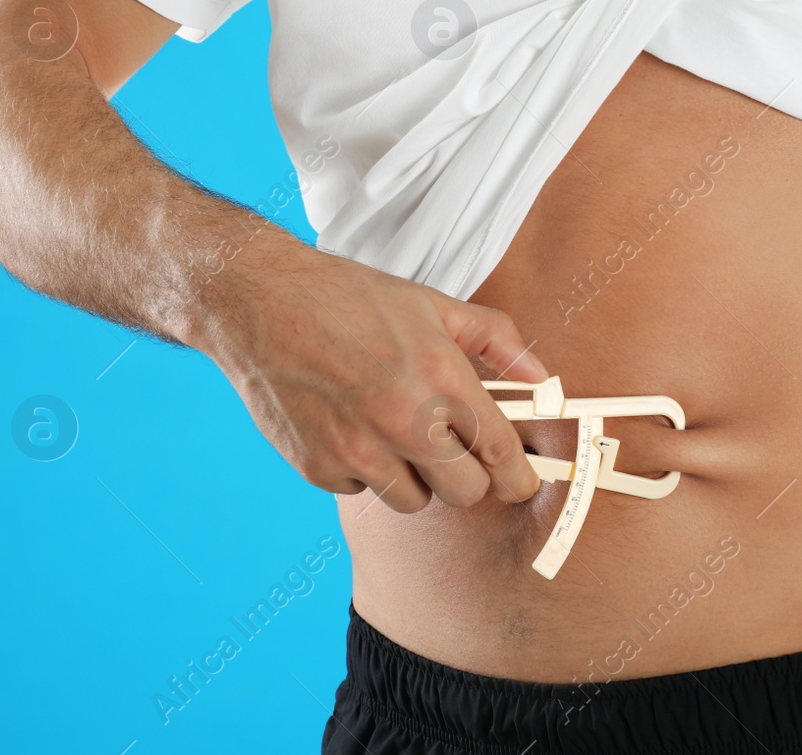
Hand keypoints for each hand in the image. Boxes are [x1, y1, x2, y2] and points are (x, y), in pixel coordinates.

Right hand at [203, 236, 546, 512]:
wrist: (261, 303)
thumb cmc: (349, 299)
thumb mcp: (433, 305)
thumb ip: (496, 340)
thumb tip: (539, 375)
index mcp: (442, 379)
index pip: (501, 455)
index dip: (520, 477)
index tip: (522, 481)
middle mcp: (404, 422)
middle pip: (466, 494)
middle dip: (468, 476)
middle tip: (455, 450)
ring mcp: (358, 451)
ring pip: (415, 502)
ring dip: (417, 478)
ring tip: (397, 433)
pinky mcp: (320, 468)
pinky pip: (363, 492)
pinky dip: (366, 470)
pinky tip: (353, 427)